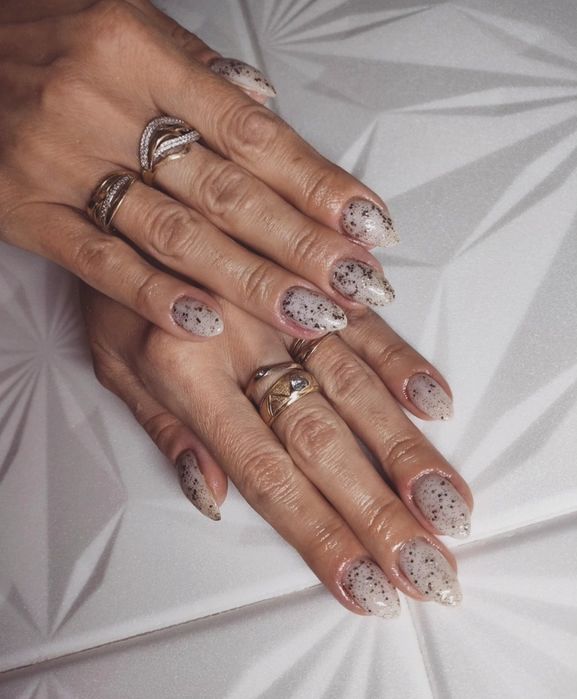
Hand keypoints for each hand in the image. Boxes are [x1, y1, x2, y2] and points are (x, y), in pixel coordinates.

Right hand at [0, 0, 397, 341]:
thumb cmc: (45, 35)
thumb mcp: (122, 23)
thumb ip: (196, 72)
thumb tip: (267, 108)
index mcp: (134, 49)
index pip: (249, 132)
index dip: (314, 182)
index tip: (367, 224)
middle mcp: (100, 105)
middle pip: (224, 190)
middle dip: (301, 243)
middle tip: (358, 284)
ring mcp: (59, 164)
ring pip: (173, 233)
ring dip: (249, 280)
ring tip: (311, 312)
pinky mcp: (26, 213)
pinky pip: (98, 262)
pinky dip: (155, 295)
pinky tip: (209, 323)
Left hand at [82, 285, 472, 616]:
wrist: (115, 180)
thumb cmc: (107, 280)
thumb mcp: (110, 360)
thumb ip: (168, 429)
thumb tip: (216, 496)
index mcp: (183, 370)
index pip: (263, 472)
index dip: (317, 532)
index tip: (364, 582)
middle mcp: (240, 339)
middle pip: (319, 439)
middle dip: (377, 509)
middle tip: (426, 563)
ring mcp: (280, 301)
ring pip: (351, 384)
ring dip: (403, 448)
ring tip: (445, 501)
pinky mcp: (305, 266)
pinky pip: (355, 314)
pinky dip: (399, 358)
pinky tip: (433, 401)